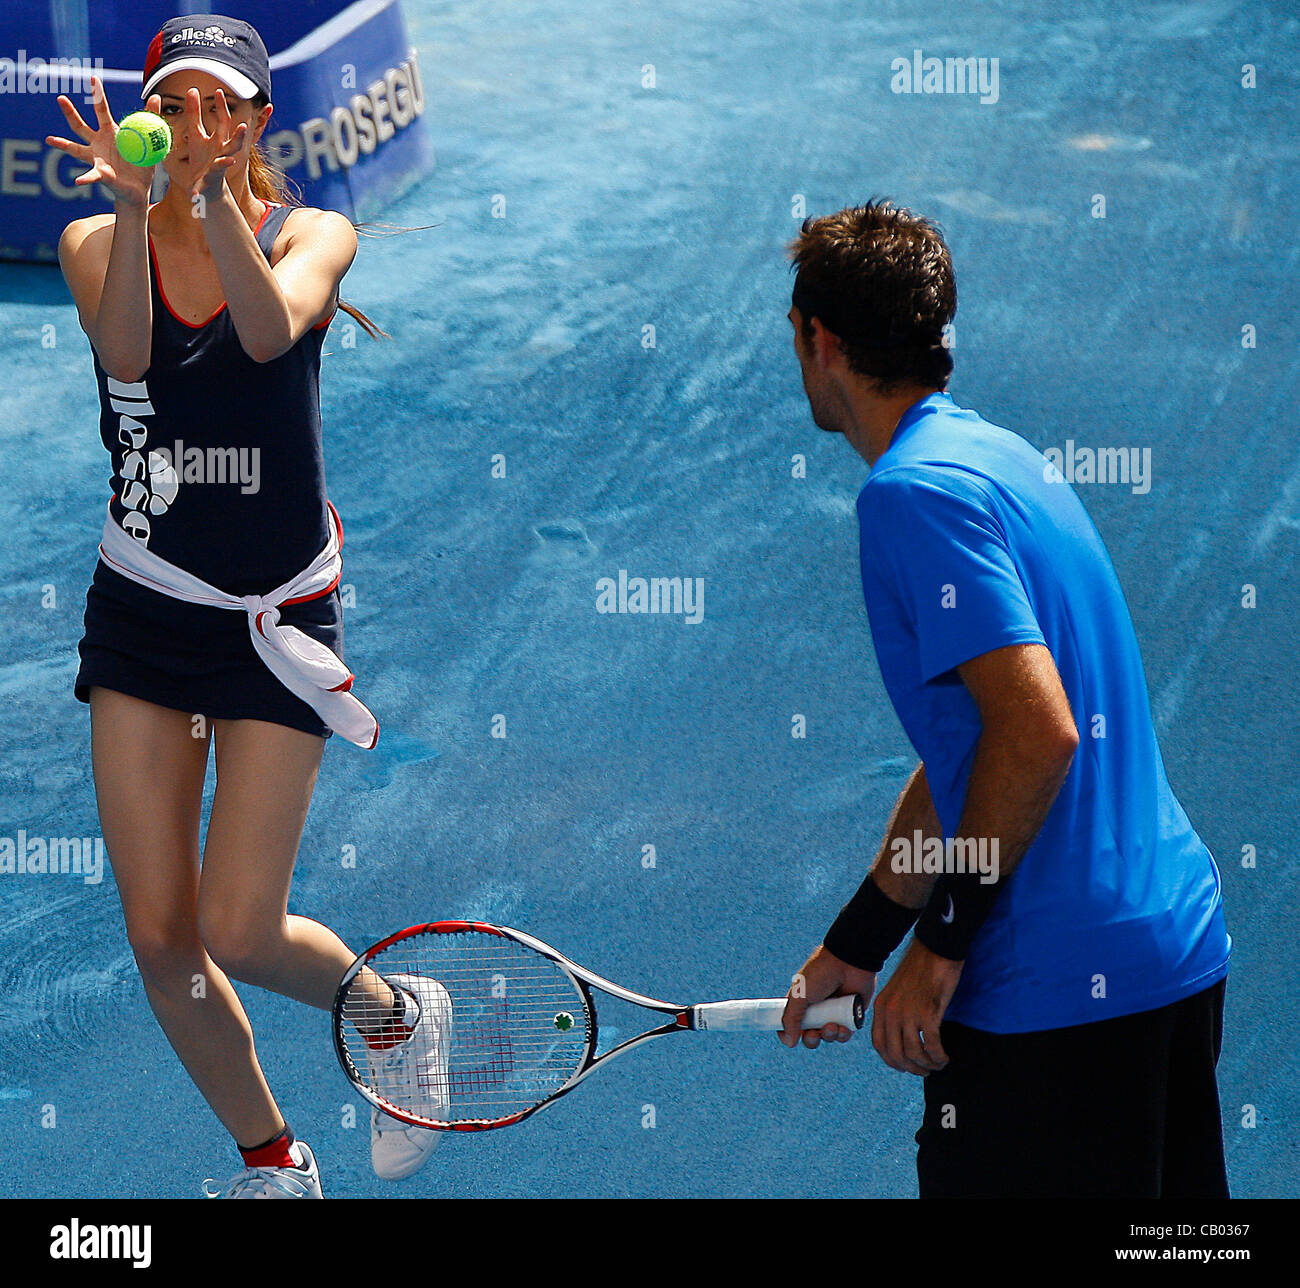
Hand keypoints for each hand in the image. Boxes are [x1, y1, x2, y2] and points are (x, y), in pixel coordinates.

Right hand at [45, 77, 158, 208]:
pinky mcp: (101, 175)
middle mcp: (98, 144)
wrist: (138, 189)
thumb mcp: (149, 140)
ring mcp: (97, 159)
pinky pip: (92, 176)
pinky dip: (85, 178)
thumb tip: (156, 96)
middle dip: (70, 113)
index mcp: (110, 132)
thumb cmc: (141, 163)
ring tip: (50, 139)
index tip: (93, 78)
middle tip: (60, 98)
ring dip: (63, 144)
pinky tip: (78, 181)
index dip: (98, 94)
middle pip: (80, 126)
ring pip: (76, 149)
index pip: (101, 109)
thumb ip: (151, 118)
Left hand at [185, 86, 249, 198]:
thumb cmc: (202, 159)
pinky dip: (198, 190)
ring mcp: (216, 170)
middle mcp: (222, 155)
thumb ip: (195, 113)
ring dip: (227, 162)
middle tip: (243, 126)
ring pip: (224, 165)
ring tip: (230, 161)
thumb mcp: (196, 134)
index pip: (225, 121)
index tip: (219, 91)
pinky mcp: (205, 184)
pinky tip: (194, 193)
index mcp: (219, 142)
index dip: (223, 107)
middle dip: (239, 136)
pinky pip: (202, 187)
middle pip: (233, 143)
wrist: (207, 189)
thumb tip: (193, 89)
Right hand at [778, 944, 875, 1048]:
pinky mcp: (851, 1016)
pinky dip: (843, 1035)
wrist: (849, 962)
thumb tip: (789, 1042)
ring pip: (828, 1037)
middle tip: (814, 1035)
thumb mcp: (799, 995)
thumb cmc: (821, 974)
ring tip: (832, 1026)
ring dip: (828, 1036)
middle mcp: (817, 1009)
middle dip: (811, 1040)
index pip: (792, 1023)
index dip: (790, 1034)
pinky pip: (845, 1034)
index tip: (791, 1039)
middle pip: (811, 1035)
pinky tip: (842, 1027)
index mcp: (802, 1001)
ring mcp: (834, 1013)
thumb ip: (790, 1019)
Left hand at [870, 938, 963, 1074]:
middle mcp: (891, 1012)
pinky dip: (938, 1056)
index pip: (880, 1044)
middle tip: (925, 1070)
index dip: (892, 1060)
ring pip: (914, 1053)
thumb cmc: (921, 970)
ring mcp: (909, 1013)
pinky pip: (931, 1046)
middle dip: (912, 1068)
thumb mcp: (898, 991)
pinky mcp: (928, 1013)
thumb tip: (902, 1037)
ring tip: (937, 1064)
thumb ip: (896, 1012)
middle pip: (896, 1054)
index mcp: (882, 1006)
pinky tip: (944, 1057)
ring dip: (927, 1064)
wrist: (935, 950)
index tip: (905, 1066)